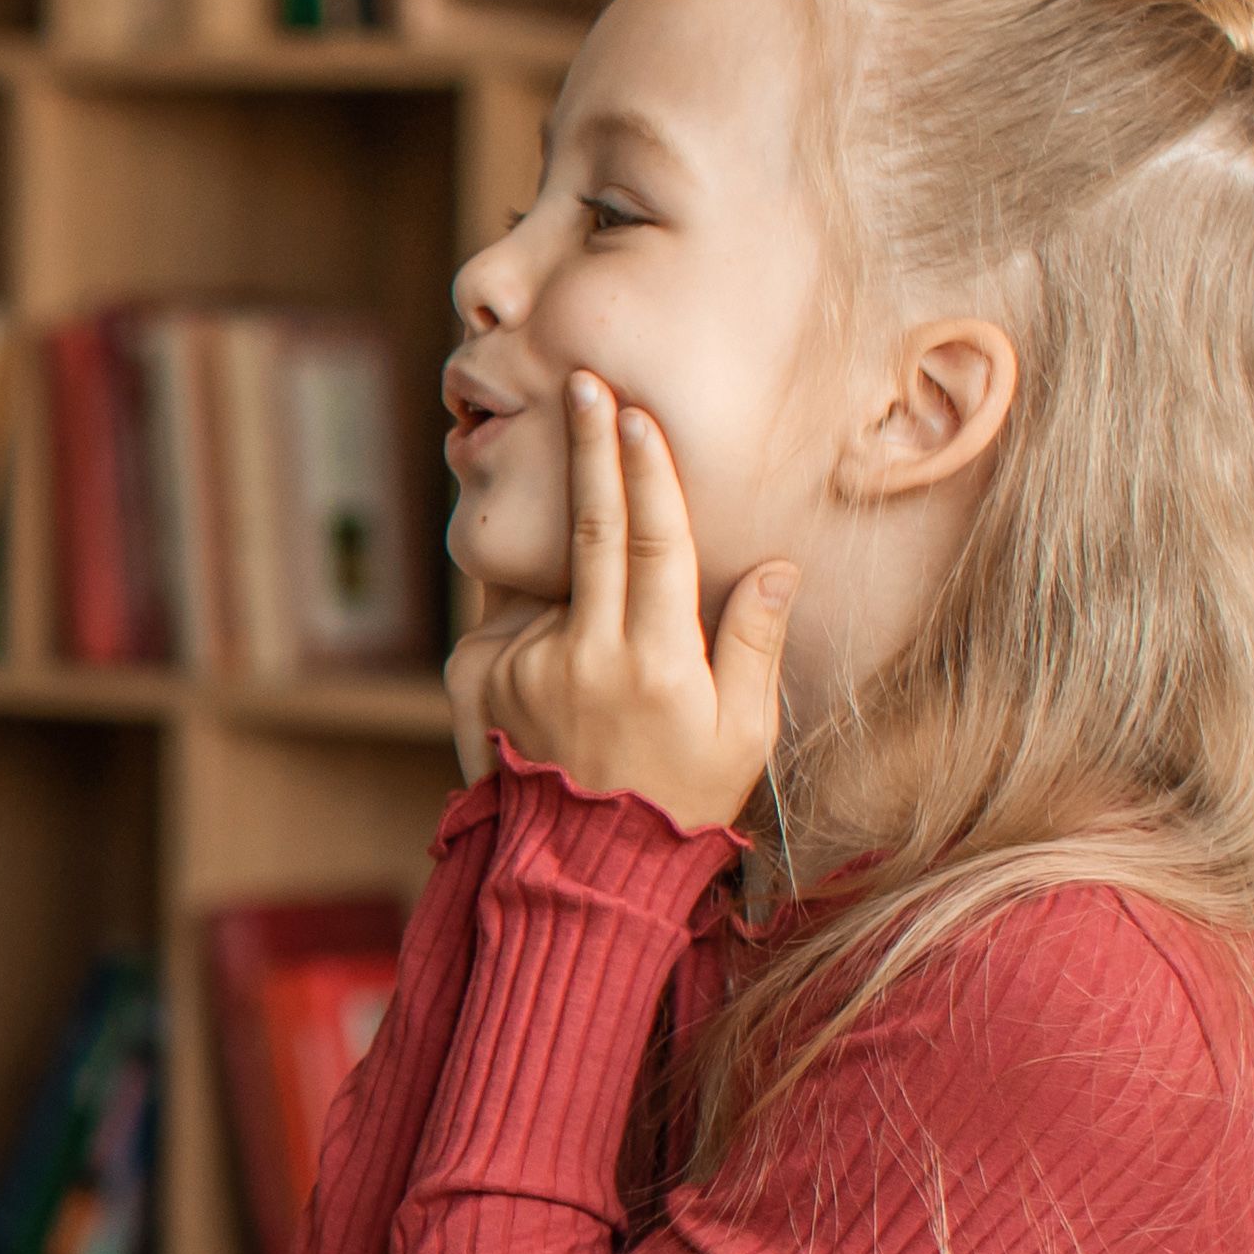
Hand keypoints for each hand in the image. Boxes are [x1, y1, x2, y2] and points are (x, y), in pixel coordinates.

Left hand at [438, 374, 789, 836]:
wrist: (580, 872)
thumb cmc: (680, 801)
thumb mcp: (742, 734)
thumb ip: (752, 645)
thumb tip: (775, 566)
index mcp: (654, 662)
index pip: (653, 540)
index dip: (647, 470)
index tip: (637, 412)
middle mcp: (579, 655)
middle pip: (587, 526)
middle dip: (587, 447)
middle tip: (582, 381)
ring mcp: (522, 666)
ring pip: (548, 579)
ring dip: (567, 565)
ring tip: (590, 607)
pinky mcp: (478, 679)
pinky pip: (509, 619)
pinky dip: (535, 617)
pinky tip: (559, 668)